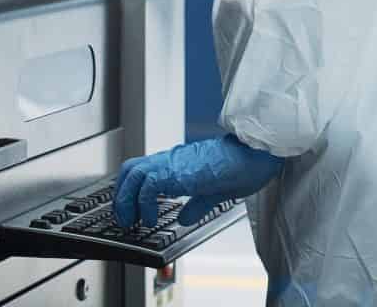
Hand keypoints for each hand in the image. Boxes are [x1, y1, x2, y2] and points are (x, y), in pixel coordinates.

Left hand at [114, 135, 281, 229]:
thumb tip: (185, 217)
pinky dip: (144, 203)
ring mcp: (174, 162)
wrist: (255, 155)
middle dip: (121, 194)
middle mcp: (172, 160)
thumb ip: (196, 204)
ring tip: (132, 221)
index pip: (143, 170)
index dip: (130, 190)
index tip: (129, 210)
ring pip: (133, 173)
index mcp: (180, 163)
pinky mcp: (178, 170)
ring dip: (127, 199)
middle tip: (124, 218)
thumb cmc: (243, 167)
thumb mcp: (215, 192)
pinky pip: (149, 184)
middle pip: (130, 169)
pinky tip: (151, 219)